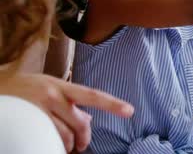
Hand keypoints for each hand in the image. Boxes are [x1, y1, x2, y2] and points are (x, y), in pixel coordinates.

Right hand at [0, 72, 133, 152]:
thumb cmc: (23, 89)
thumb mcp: (48, 88)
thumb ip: (69, 101)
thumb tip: (88, 119)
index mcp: (61, 85)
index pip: (92, 95)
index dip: (112, 104)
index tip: (129, 111)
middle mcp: (52, 94)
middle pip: (79, 122)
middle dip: (84, 137)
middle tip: (82, 145)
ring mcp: (38, 108)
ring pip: (63, 134)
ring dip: (68, 145)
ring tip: (66, 148)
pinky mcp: (26, 120)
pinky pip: (46, 139)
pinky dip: (54, 146)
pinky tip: (53, 147)